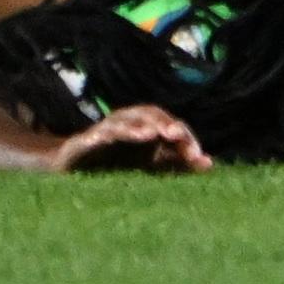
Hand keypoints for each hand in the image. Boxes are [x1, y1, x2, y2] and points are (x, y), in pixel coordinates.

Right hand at [52, 104, 211, 174]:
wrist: (73, 169)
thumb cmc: (117, 165)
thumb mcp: (151, 167)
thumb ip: (177, 164)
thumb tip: (209, 163)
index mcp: (146, 128)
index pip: (171, 126)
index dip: (185, 138)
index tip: (198, 157)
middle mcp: (128, 124)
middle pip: (149, 115)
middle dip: (162, 124)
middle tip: (175, 135)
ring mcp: (105, 130)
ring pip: (122, 122)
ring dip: (136, 126)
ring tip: (149, 134)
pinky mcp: (84, 142)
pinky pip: (94, 136)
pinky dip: (103, 135)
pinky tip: (107, 138)